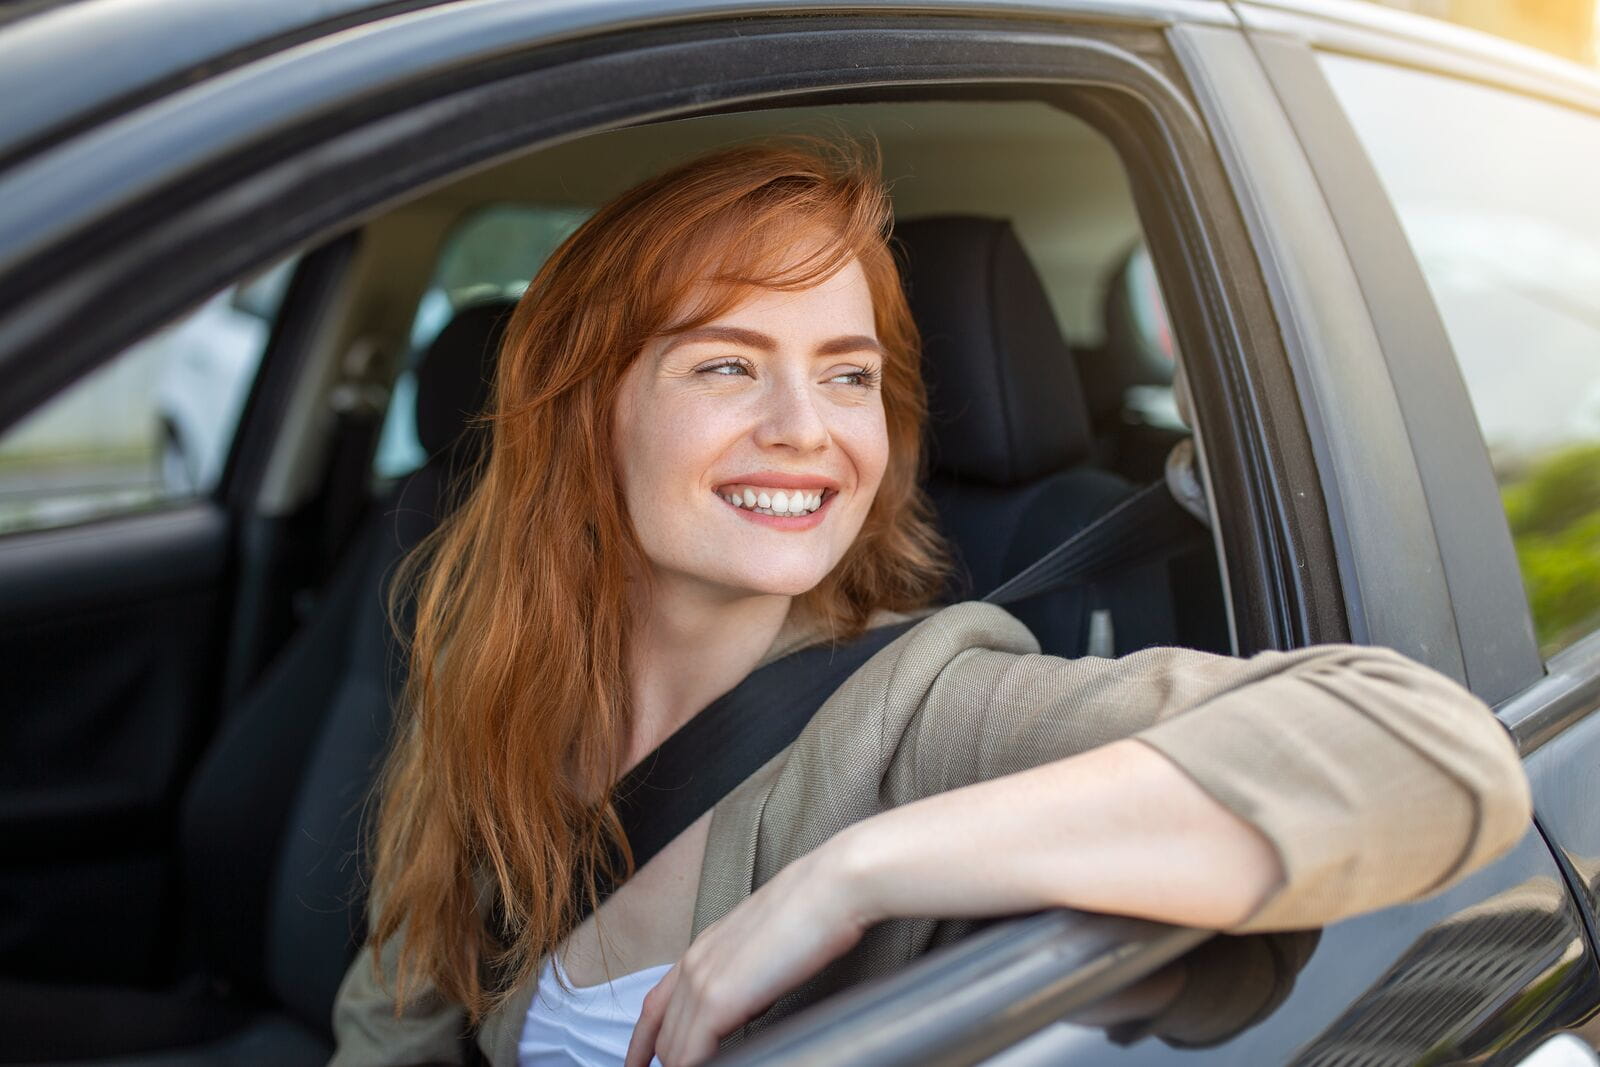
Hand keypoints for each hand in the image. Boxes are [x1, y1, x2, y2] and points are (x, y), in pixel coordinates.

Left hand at [624, 844, 870, 1066]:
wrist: (832, 889)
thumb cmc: (815, 911)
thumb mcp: (767, 947)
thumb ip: (748, 977)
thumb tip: (750, 1005)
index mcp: (704, 948)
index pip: (655, 1006)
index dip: (643, 1042)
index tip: (641, 1063)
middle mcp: (695, 963)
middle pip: (660, 1033)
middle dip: (663, 1063)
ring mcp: (702, 980)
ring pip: (672, 1049)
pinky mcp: (717, 1000)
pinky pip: (690, 1055)